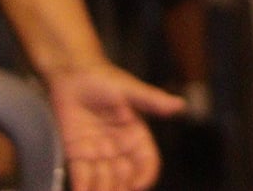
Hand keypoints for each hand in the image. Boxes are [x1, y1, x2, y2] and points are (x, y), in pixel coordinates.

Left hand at [45, 63, 183, 190]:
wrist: (72, 73)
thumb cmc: (104, 77)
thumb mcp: (130, 90)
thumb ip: (153, 101)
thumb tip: (180, 105)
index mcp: (135, 134)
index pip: (146, 161)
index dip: (144, 175)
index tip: (137, 185)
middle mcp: (118, 147)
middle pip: (124, 176)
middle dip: (120, 187)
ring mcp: (98, 151)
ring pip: (103, 178)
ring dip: (101, 189)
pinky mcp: (77, 152)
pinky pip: (81, 173)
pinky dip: (81, 184)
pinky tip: (81, 190)